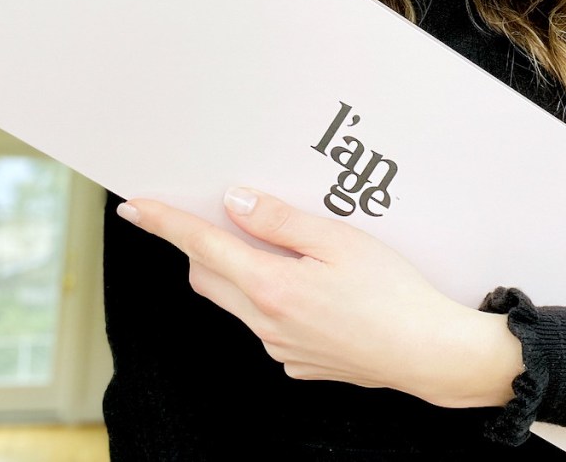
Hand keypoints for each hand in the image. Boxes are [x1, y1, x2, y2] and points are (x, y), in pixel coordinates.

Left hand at [117, 188, 522, 407]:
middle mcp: (266, 323)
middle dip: (202, 247)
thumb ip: (279, 221)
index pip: (202, 246)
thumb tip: (235, 203)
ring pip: (239, 302)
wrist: (428, 353)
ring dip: (242, 273)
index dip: (166, 223)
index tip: (136, 207)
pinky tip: (314, 290)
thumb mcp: (338, 241)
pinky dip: (272, 300)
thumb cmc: (392, 292)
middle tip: (222, 219)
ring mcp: (281, 349)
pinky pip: (268, 325)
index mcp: (271, 287)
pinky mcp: (299, 363)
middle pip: (209, 277)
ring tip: (289, 252)